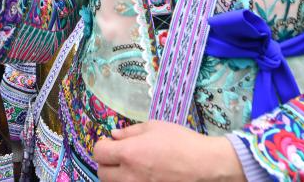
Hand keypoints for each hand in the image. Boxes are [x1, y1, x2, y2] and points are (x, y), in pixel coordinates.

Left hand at [93, 121, 246, 181]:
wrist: (205, 166)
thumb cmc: (181, 142)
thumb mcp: (155, 127)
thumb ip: (130, 132)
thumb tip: (114, 135)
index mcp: (129, 153)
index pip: (98, 153)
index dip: (102, 145)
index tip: (110, 142)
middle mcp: (129, 175)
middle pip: (102, 173)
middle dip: (107, 162)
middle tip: (119, 155)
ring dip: (116, 175)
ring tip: (132, 166)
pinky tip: (142, 175)